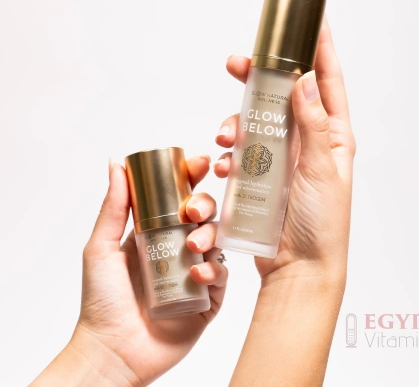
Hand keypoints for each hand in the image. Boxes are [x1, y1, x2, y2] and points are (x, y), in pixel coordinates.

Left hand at [32, 155, 226, 386]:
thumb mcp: (101, 247)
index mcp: (157, 234)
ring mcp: (195, 273)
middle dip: (205, 206)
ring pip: (217, 243)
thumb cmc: (102, 300)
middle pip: (204, 217)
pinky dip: (214, 272)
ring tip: (193, 247)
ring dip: (210, 238)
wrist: (113, 350)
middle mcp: (179, 249)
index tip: (199, 163)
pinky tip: (199, 275)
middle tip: (193, 211)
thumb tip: (116, 163)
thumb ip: (114, 206)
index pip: (180, 199)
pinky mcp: (207, 299)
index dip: (192, 179)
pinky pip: (221, 278)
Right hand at [215, 17, 355, 287]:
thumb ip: (314, 125)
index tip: (311, 22)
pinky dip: (228, 155)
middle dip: (258, 76)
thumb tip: (306, 80)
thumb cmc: (323, 224)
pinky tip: (223, 167)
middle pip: (280, 96)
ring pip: (253, 123)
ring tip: (225, 137)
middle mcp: (304, 142)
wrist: (300, 266)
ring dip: (235, 122)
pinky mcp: (258, 177)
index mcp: (331, 136)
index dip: (319, 50)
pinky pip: (239, 155)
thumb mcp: (323, 171)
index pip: (327, 83)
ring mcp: (279, 159)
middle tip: (236, 63)